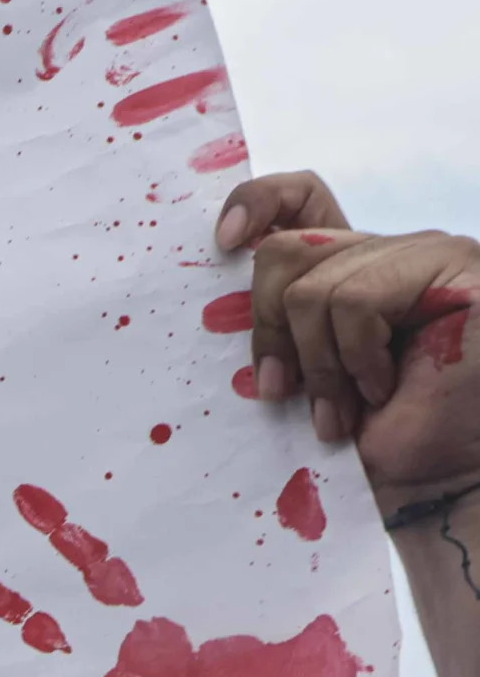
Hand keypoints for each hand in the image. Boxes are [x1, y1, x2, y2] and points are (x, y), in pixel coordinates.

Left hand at [222, 171, 479, 513]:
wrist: (439, 478)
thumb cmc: (380, 440)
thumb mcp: (308, 380)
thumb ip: (279, 331)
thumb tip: (221, 305)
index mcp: (351, 270)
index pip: (299, 198)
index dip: (257, 203)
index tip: (224, 243)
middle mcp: (387, 252)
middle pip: (284, 252)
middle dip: (271, 333)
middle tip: (286, 393)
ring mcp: (425, 253)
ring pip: (314, 288)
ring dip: (320, 365)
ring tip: (345, 411)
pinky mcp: (456, 265)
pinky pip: (356, 300)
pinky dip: (355, 358)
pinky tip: (384, 389)